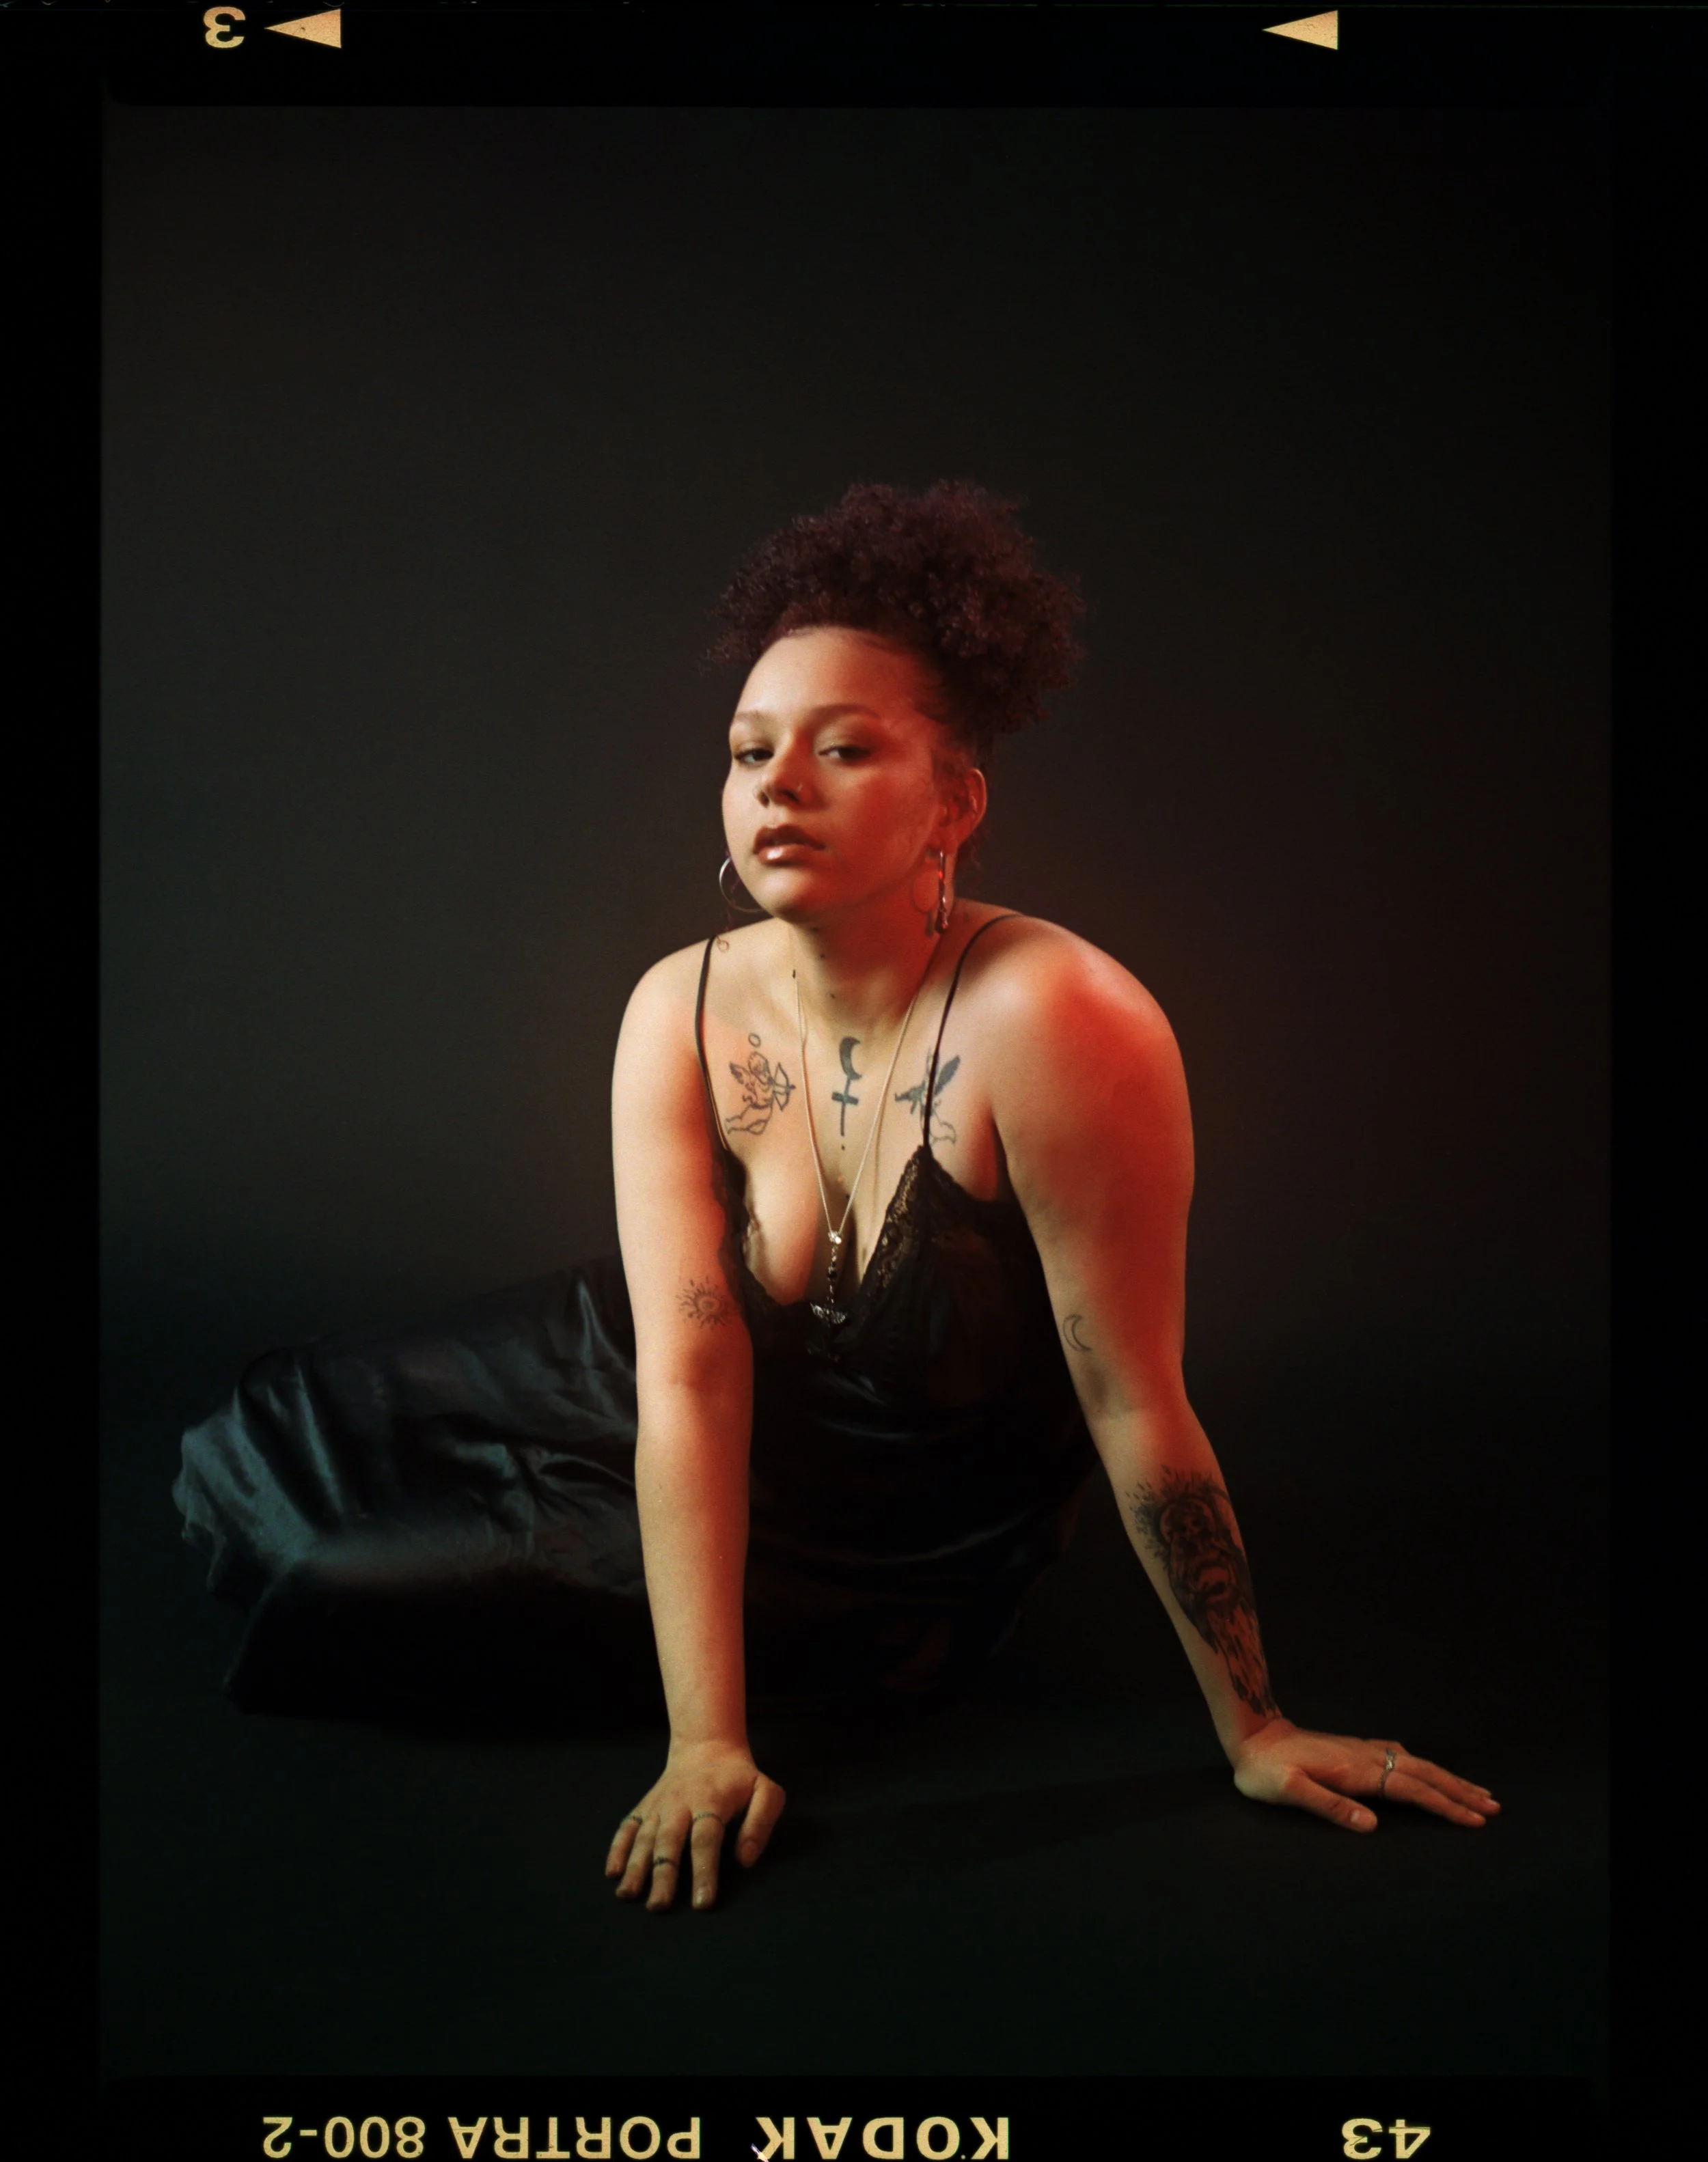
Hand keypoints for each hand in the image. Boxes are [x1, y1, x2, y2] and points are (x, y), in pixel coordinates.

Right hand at [605, 1737, 786, 1910]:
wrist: (707, 1746)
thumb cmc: (740, 1778)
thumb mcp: (766, 1792)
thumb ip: (761, 1823)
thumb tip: (745, 1860)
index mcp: (711, 1801)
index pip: (706, 1839)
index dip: (704, 1871)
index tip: (702, 1903)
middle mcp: (680, 1803)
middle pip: (669, 1841)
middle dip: (663, 1874)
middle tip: (658, 1907)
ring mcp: (659, 1805)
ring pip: (645, 1837)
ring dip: (635, 1866)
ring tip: (628, 1895)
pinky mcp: (645, 1806)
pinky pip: (628, 1827)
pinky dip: (617, 1848)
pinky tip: (612, 1872)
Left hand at [1230, 1717, 1499, 1832]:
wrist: (1252, 1736)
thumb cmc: (1265, 1770)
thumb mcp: (1289, 1791)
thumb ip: (1329, 1806)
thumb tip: (1372, 1825)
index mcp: (1356, 1772)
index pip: (1411, 1790)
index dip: (1445, 1805)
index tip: (1475, 1820)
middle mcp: (1365, 1758)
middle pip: (1423, 1774)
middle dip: (1459, 1791)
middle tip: (1494, 1807)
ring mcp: (1362, 1751)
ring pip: (1416, 1764)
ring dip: (1448, 1779)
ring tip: (1477, 1792)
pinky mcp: (1355, 1750)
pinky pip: (1402, 1758)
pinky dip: (1425, 1768)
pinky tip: (1430, 1772)